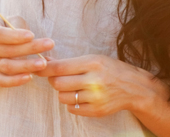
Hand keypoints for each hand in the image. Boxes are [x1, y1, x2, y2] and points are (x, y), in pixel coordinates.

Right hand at [0, 16, 53, 87]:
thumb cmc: (8, 30)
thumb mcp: (11, 21)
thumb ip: (18, 25)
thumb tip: (29, 38)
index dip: (15, 36)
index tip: (32, 35)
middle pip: (6, 50)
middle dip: (29, 48)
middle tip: (49, 44)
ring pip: (7, 66)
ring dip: (26, 65)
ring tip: (43, 63)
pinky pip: (3, 81)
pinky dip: (16, 81)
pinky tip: (30, 76)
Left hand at [37, 54, 165, 117]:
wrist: (133, 88)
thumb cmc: (109, 69)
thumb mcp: (92, 59)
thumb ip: (69, 62)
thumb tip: (45, 61)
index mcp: (92, 63)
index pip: (59, 68)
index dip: (44, 68)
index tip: (36, 67)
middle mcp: (94, 81)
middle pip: (58, 83)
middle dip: (53, 80)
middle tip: (59, 77)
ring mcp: (95, 98)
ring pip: (62, 97)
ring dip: (62, 92)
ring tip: (72, 87)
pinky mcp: (97, 111)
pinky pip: (72, 108)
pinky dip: (71, 103)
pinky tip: (79, 96)